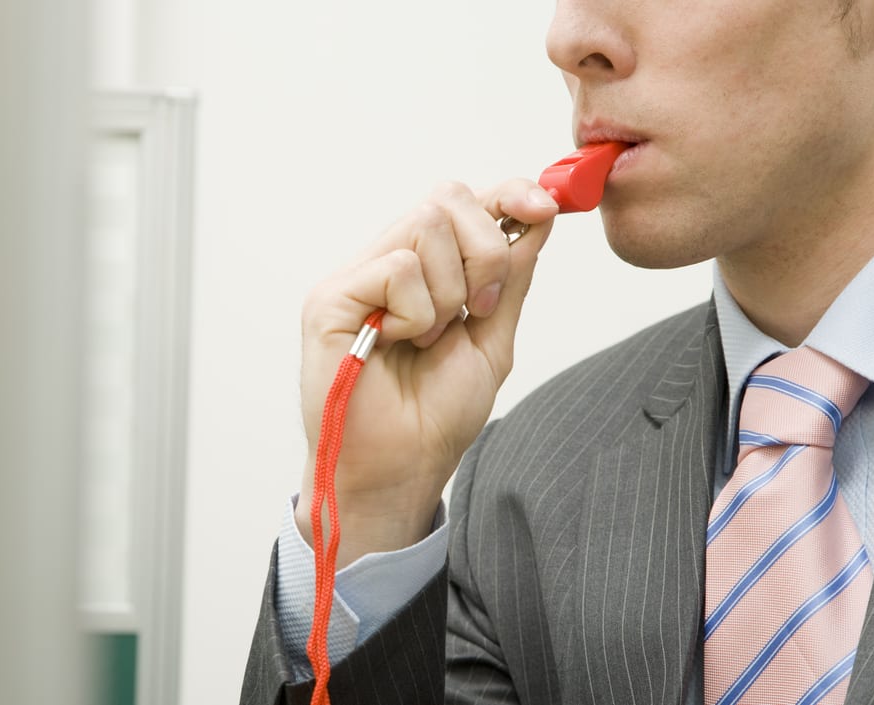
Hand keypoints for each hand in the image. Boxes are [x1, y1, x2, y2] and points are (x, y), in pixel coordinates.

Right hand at [297, 179, 557, 567]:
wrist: (398, 471)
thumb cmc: (433, 418)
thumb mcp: (491, 339)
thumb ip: (510, 279)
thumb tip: (536, 219)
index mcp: (420, 272)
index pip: (459, 203)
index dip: (504, 194)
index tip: (544, 208)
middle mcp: (383, 265)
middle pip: (446, 199)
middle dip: (486, 252)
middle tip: (477, 310)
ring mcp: (354, 280)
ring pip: (426, 226)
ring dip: (450, 292)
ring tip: (429, 338)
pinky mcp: (329, 299)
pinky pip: (398, 269)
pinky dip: (417, 313)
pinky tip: (398, 343)